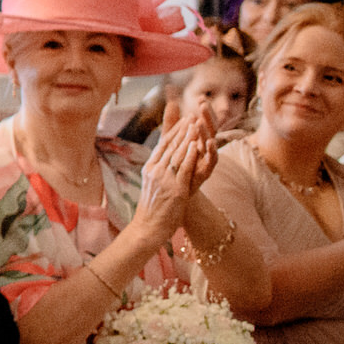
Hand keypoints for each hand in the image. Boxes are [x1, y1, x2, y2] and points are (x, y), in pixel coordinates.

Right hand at [136, 118, 210, 239]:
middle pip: (170, 146)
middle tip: (192, 115)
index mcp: (149, 168)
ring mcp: (164, 179)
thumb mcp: (152, 185)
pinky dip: (190, 155)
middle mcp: (155, 171)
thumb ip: (158, 170)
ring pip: (177, 154)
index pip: (162, 145)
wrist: (147, 228)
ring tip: (196, 124)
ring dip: (188, 137)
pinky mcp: (175, 189)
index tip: (183, 119)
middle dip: (182, 130)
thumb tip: (162, 160)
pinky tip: (196, 145)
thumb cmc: (152, 209)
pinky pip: (183, 168)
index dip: (174, 131)